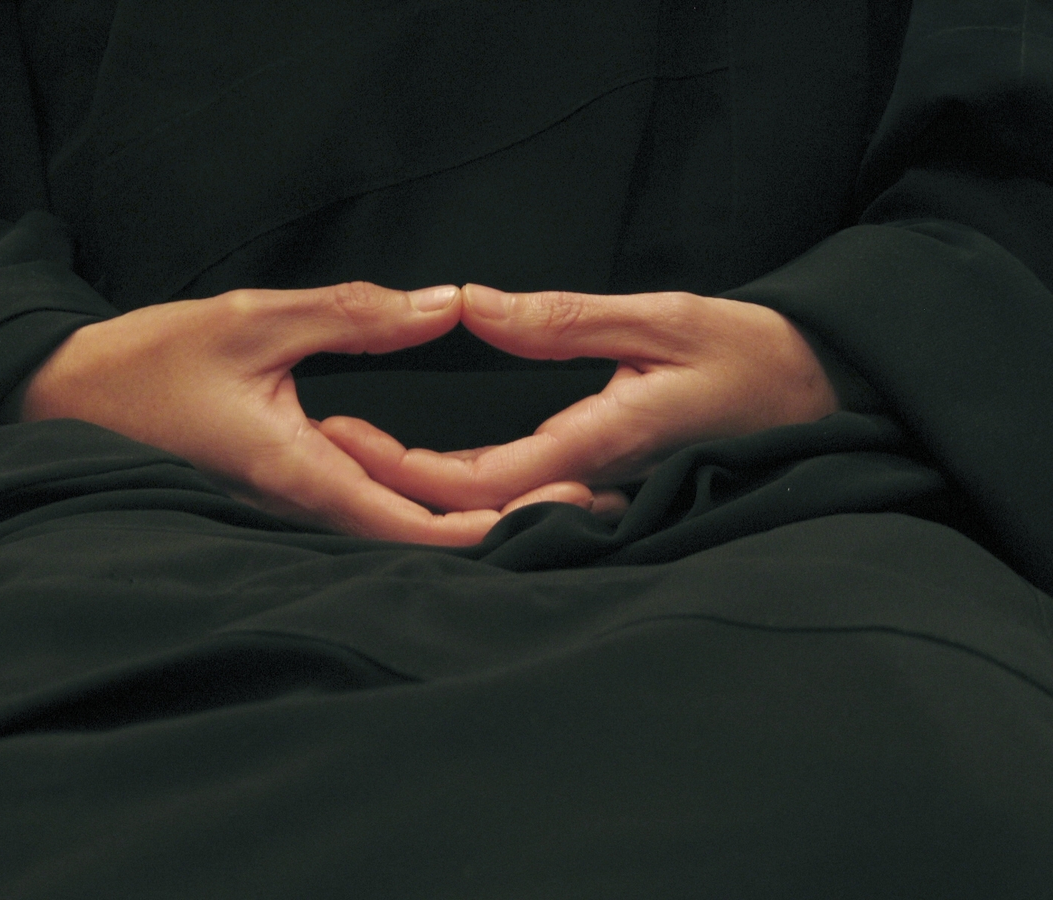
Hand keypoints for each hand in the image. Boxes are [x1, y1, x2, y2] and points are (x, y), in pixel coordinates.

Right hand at [19, 282, 607, 543]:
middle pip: (427, 536)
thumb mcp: (255, 320)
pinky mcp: (296, 488)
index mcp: (305, 473)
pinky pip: (376, 504)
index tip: (565, 507)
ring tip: (556, 486)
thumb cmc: (148, 364)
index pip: (419, 522)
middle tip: (593, 498)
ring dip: (480, 512)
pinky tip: (475, 475)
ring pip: (405, 525)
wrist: (74, 400)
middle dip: (510, 523)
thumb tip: (444, 305)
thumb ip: (354, 314)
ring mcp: (303, 502)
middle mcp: (310, 503)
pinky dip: (433, 496)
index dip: (499, 523)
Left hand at [319, 284, 839, 511]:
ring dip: (424, 486)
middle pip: (472, 505)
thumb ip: (564, 320)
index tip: (345, 436)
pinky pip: (523, 494)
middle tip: (331, 441)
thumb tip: (474, 308)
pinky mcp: (602, 483)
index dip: (404, 468)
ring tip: (361, 448)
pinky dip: (467, 483)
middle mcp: (590, 484)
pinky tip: (429, 464)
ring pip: (495, 508)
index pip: (479, 478)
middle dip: (396, 482)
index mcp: (600, 446)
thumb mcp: (663, 319)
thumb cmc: (752, 358)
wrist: (814, 399)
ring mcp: (595, 491)